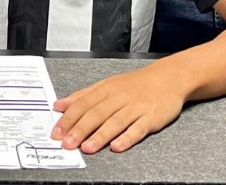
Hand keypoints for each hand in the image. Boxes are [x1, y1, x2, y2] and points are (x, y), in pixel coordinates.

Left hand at [52, 62, 184, 153]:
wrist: (169, 78)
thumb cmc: (136, 84)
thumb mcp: (107, 85)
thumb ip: (83, 96)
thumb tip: (59, 105)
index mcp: (106, 89)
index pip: (83, 104)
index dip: (69, 118)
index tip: (56, 132)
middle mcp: (119, 97)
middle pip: (96, 113)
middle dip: (80, 129)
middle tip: (67, 143)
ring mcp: (136, 107)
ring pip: (115, 121)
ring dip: (100, 136)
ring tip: (87, 148)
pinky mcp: (151, 117)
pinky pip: (138, 128)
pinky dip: (127, 137)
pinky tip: (117, 146)